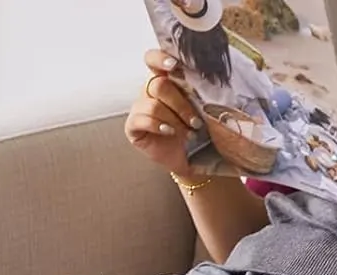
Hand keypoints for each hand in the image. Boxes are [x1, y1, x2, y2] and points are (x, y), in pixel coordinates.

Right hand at [124, 50, 202, 177]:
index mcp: (164, 77)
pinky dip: (158, 126)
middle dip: (180, 104)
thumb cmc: (195, 126)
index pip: (153, 59)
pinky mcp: (132, 126)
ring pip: (153, 105)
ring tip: (188, 132)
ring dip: (173, 119)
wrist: (190, 154)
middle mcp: (148, 90)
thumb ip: (194, 85)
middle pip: (159, 85)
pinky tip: (169, 132)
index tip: (174, 65)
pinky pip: (143, 120)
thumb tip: (204, 71)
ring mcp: (139, 108)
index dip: (160, 58)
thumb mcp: (198, 102)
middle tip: (195, 120)